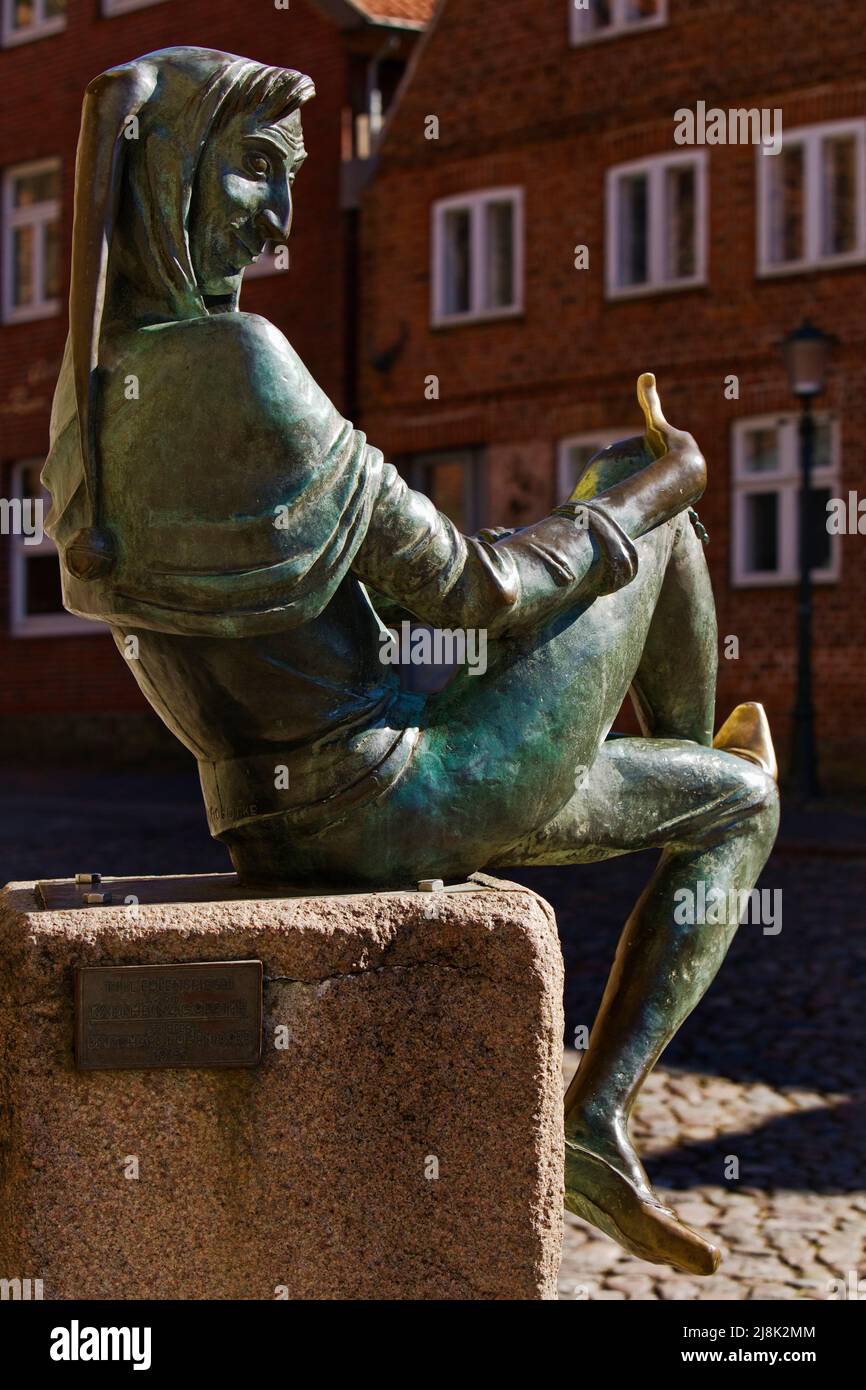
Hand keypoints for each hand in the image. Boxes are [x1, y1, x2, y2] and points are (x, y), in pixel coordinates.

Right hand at [637, 372, 705, 502]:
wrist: (684, 469)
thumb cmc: (668, 446)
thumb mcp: (655, 422)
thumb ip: (650, 401)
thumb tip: (646, 373)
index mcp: (683, 442)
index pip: (672, 441)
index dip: (663, 445)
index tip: (657, 451)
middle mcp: (692, 458)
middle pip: (675, 460)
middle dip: (667, 464)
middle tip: (654, 471)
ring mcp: (694, 476)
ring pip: (678, 477)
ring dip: (669, 481)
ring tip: (657, 487)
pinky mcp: (692, 491)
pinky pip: (680, 491)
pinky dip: (672, 493)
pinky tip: (664, 497)